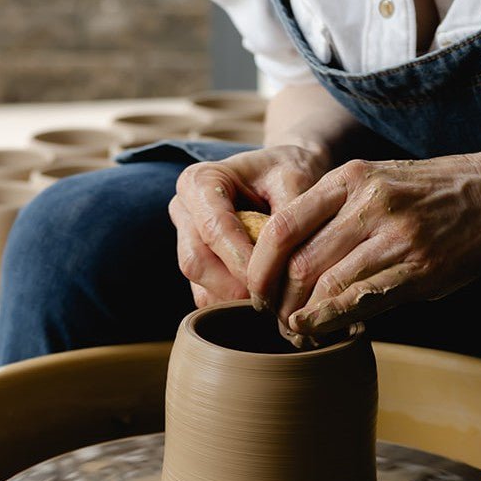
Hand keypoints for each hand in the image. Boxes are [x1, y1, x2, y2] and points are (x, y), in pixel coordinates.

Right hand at [168, 144, 328, 307]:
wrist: (285, 177)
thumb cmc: (289, 173)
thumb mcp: (296, 180)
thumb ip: (289, 216)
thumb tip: (287, 263)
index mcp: (199, 181)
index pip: (213, 229)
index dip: (241, 258)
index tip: (273, 277)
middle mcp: (184, 211)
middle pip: (196, 262)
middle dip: (236, 285)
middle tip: (274, 297)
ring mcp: (186, 241)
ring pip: (199, 286)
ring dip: (236, 301)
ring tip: (274, 299)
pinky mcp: (197, 267)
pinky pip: (208, 298)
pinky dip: (235, 307)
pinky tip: (264, 300)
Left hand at [247, 152, 480, 335]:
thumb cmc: (434, 196)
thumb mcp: (379, 184)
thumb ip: (337, 218)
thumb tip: (293, 268)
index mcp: (350, 179)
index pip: (282, 226)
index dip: (260, 268)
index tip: (255, 292)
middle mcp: (368, 204)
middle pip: (299, 264)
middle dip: (279, 303)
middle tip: (275, 322)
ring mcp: (395, 237)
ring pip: (326, 288)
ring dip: (304, 320)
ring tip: (298, 334)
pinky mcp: (419, 269)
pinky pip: (363, 302)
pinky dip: (335, 323)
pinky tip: (325, 333)